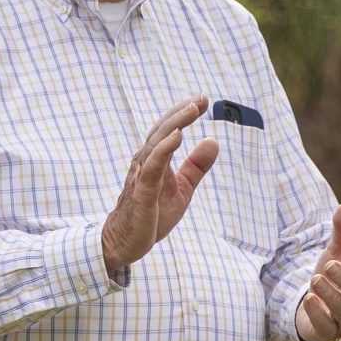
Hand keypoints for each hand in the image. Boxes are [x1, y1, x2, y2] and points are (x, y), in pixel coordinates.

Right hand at [102, 99, 220, 278]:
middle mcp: (145, 162)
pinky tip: (177, 136)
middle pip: (162, 131)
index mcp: (155, 160)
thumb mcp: (181, 188)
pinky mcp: (142, 193)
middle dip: (181, 113)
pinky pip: (152, 167)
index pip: (168, 130)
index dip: (183, 114)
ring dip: (174, 124)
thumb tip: (214, 141)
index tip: (202, 100)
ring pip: (156, 144)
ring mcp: (141, 177)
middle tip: (201, 99)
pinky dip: (164, 149)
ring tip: (191, 110)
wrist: (126, 241)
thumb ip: (196, 167)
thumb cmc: (151, 213)